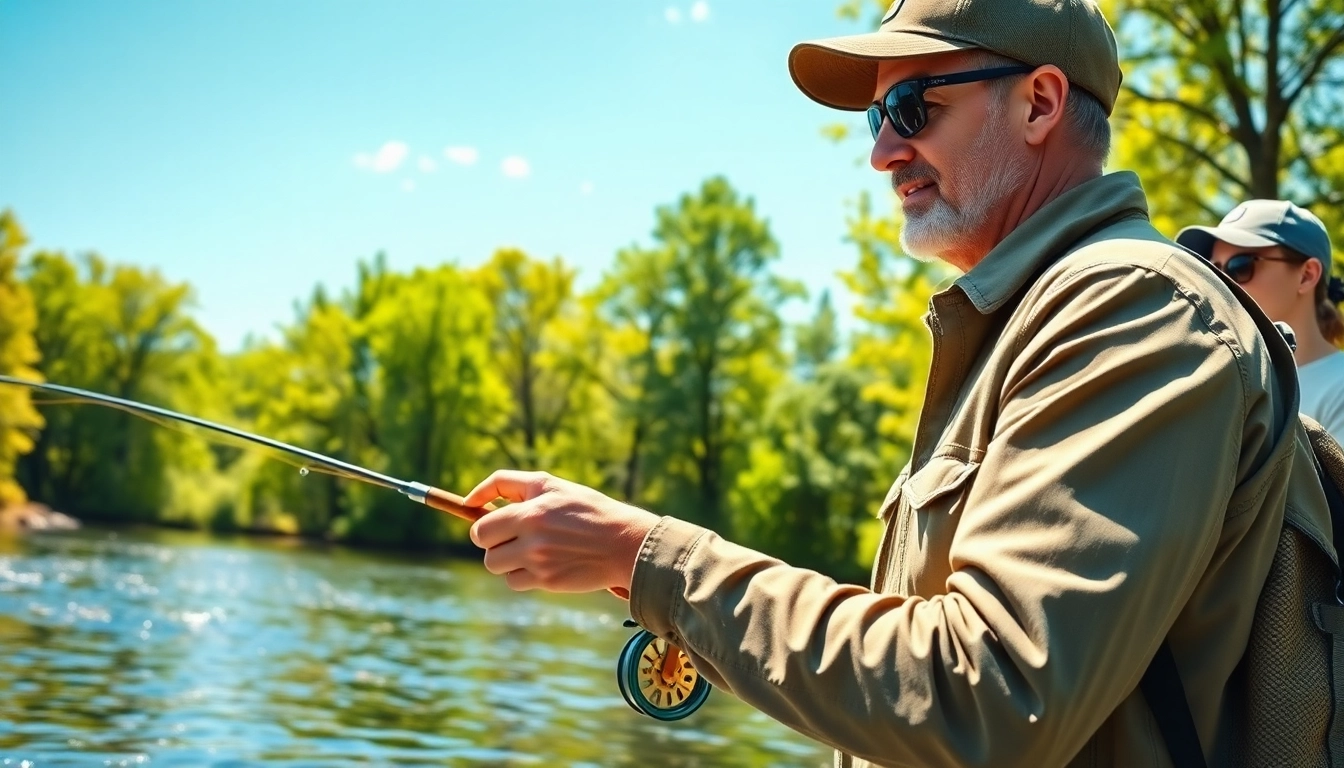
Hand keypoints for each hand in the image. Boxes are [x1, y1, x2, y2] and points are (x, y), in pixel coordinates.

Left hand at [462, 470, 660, 595]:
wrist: (624, 542)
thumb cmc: (586, 509)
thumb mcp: (553, 485)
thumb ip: (511, 485)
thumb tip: (470, 500)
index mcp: (532, 512)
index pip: (481, 522)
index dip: (479, 520)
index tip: (479, 518)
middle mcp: (532, 538)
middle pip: (483, 544)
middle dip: (491, 539)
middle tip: (510, 533)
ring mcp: (539, 562)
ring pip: (495, 565)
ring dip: (504, 558)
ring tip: (528, 548)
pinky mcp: (548, 581)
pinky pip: (514, 582)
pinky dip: (521, 575)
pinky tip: (541, 563)